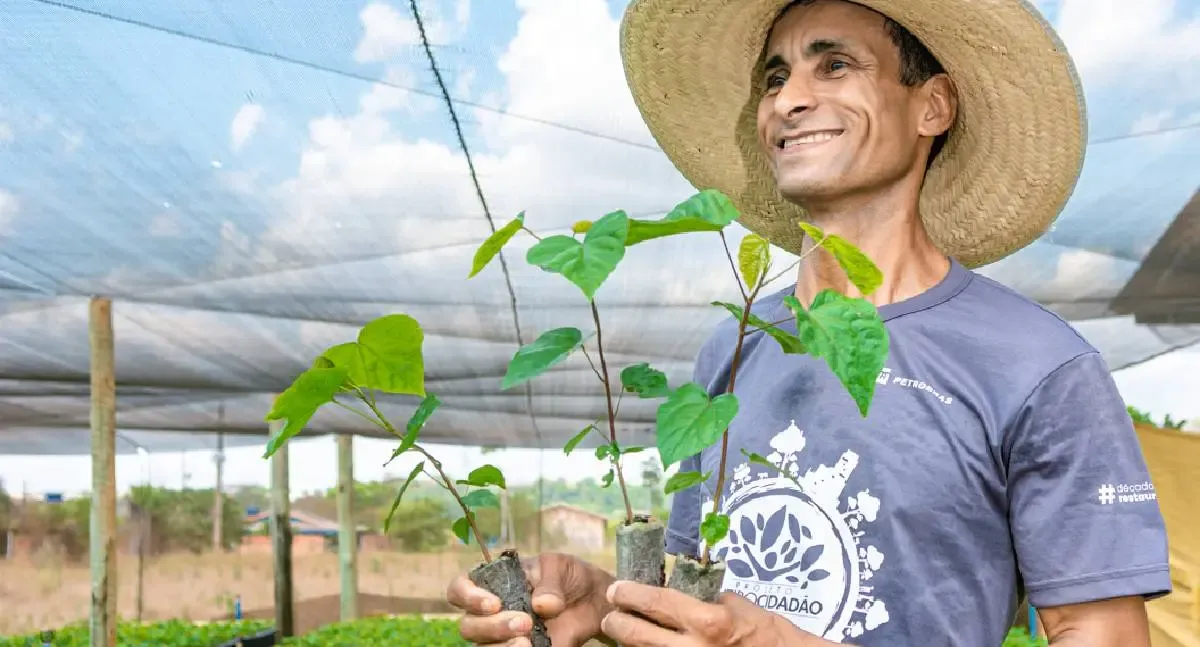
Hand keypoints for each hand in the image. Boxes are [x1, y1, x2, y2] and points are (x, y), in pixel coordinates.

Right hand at [446, 552, 615, 646]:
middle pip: (468, 627)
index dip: (468, 598)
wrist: (594, 601)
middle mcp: (489, 613)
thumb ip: (549, 582)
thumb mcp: (560, 566)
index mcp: (490, 584)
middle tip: (526, 622)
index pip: (458, 590)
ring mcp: (502, 636)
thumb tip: (540, 606)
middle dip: (493, 627)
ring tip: (529, 643)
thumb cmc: (569, 576)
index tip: (494, 603)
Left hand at [601, 580, 827, 646]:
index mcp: (708, 620)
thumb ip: (705, 598)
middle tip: (610, 614)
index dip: (630, 594)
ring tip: (622, 634)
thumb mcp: (737, 605)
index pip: (655, 602)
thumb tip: (677, 589)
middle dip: (618, 623)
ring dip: (630, 645)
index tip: (616, 589)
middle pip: (639, 635)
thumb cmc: (765, 632)